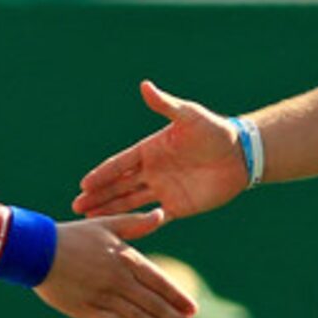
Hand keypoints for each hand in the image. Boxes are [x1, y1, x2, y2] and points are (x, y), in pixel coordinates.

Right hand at [37, 214, 199, 317]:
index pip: (159, 281)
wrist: (36, 250)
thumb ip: (135, 223)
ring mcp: (103, 296)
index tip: (193, 309)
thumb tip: (160, 214)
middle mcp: (119, 279)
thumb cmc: (72, 236)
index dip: (177, 296)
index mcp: (125, 258)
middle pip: (154, 303)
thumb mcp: (106, 224)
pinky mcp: (87, 310)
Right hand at [74, 80, 251, 222]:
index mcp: (150, 150)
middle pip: (119, 185)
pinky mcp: (178, 206)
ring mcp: (163, 189)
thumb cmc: (215, 131)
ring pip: (130, 202)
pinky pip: (153, 217)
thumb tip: (145, 85)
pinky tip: (121, 232)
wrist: (241, 155)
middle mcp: (152, 171)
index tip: (84, 184)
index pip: (120, 164)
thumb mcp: (189, 116)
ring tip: (90, 219)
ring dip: (111, 210)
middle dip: (98, 196)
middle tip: (77, 207)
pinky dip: (138, 224)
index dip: (102, 174)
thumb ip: (165, 105)